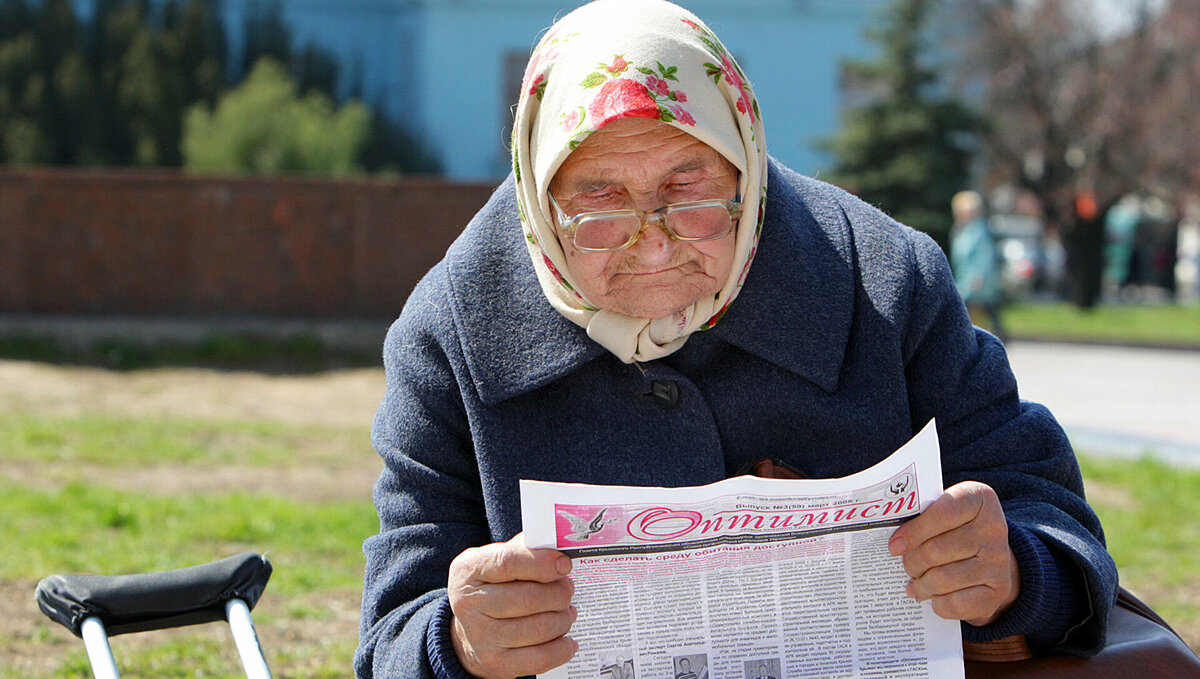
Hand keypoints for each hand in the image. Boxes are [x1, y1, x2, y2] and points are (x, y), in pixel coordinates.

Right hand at [448, 533, 577, 678]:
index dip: (542, 563)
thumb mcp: (497, 560)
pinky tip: (568, 640)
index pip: (508, 561)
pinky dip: (561, 648)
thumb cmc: (494, 586)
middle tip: (568, 590)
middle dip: (559, 593)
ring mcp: (481, 636)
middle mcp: (469, 603)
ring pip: (539, 628)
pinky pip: (539, 658)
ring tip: (566, 612)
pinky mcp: (496, 663)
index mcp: (469, 570)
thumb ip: (525, 549)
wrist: (471, 630)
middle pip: (528, 598)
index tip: (564, 565)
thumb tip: (560, 548)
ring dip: (563, 619)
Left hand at [888, 481, 1019, 625]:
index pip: (942, 514)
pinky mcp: (998, 590)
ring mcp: (999, 561)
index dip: (913, 532)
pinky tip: (933, 596)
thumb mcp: (942, 511)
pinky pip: (955, 602)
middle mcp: (994, 528)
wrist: (990, 556)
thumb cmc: (955, 529)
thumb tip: (894, 543)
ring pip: (942, 578)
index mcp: (978, 499)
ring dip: (921, 585)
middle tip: (906, 566)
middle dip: (912, 562)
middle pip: (937, 550)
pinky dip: (937, 603)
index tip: (894, 546)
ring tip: (914, 583)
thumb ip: (921, 517)